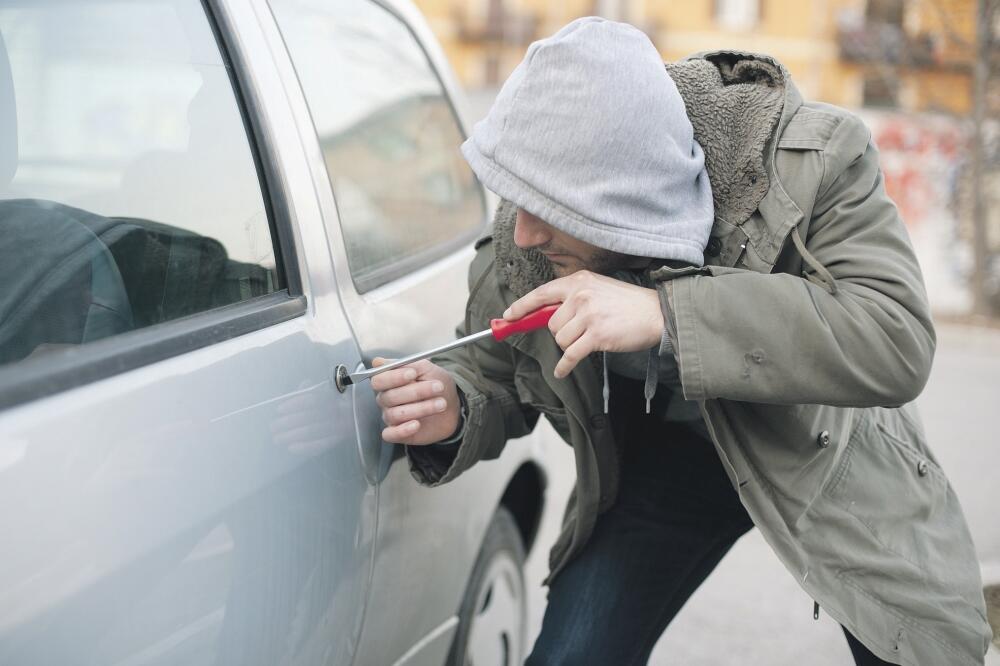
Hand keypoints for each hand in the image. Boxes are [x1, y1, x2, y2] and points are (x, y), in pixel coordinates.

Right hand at [371, 358, 460, 444]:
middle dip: (416, 392)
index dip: (393, 377)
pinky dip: (402, 430)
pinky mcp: (398, 433)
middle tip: (437, 387)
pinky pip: (390, 434)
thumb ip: (407, 364)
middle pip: (389, 397)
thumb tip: (379, 362)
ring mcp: (391, 416)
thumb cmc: (437, 386)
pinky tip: (416, 424)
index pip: (379, 380)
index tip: (413, 374)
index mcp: (389, 382)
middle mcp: (387, 399)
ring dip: (420, 409)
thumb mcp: (428, 369)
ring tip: (440, 404)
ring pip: (394, 414)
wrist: (453, 406)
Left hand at [503, 270, 663, 377]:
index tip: (508, 315)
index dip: (522, 306)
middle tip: (581, 332)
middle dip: (561, 333)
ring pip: (560, 340)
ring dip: (570, 346)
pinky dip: (564, 366)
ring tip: (590, 339)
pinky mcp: (596, 335)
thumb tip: (546, 315)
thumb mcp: (598, 288)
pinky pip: (570, 355)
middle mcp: (581, 295)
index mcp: (578, 281)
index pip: (541, 293)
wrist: (656, 313)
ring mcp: (588, 315)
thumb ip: (574, 297)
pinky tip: (562, 370)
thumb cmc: (628, 304)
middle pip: (550, 323)